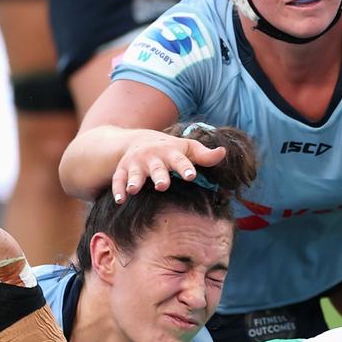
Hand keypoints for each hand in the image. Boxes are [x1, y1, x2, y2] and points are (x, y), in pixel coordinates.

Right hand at [110, 130, 225, 202]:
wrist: (138, 140)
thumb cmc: (169, 149)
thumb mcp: (186, 149)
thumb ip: (204, 155)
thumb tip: (224, 152)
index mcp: (171, 153)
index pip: (180, 160)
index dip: (185, 167)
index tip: (191, 175)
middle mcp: (153, 157)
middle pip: (156, 167)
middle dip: (158, 175)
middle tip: (162, 185)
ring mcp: (136, 164)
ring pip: (135, 173)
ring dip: (134, 181)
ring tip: (134, 190)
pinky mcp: (123, 170)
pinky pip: (118, 179)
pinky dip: (118, 189)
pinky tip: (120, 200)